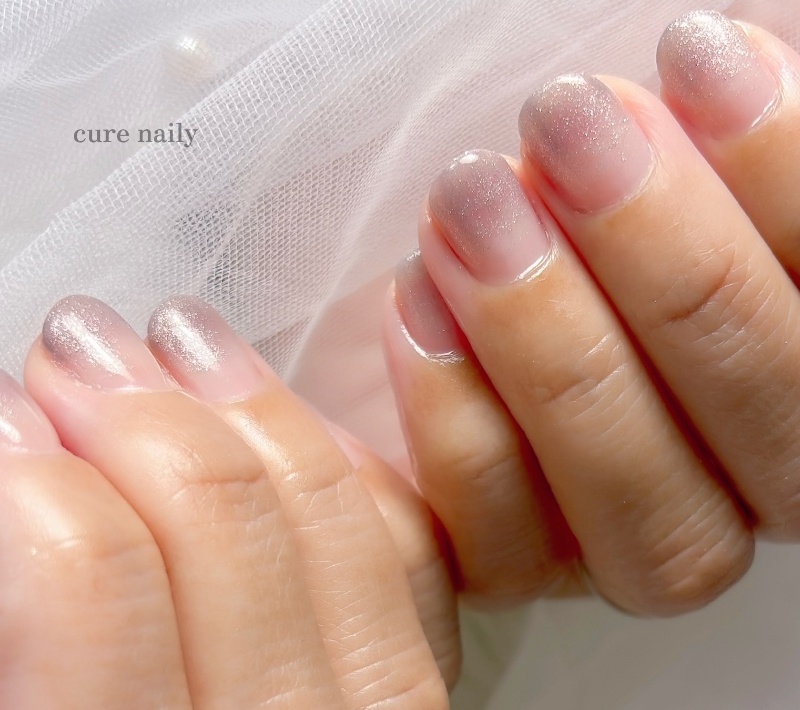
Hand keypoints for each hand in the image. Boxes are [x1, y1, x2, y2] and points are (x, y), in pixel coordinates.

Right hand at [0, 295, 456, 707]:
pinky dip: (349, 472)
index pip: (96, 592)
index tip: (4, 410)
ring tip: (182, 337)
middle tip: (76, 347)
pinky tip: (286, 417)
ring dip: (252, 408)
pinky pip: (410, 556)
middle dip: (141, 412)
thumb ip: (39, 618)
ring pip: (336, 521)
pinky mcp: (418, 691)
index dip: (38, 478)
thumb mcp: (35, 706)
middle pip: (228, 530)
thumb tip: (14, 465)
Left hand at [384, 11, 799, 614]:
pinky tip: (414, 300)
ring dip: (558, 354)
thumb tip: (737, 55)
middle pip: (769, 420)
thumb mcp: (647, 137)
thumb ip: (702, 130)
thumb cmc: (558, 173)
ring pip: (655, 520)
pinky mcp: (521, 560)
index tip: (694, 53)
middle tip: (564, 126)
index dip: (785, 177)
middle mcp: (748, 468)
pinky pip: (510, 553)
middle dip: (668, 264)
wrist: (452, 244)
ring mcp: (635, 528)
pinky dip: (461, 428)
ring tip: (471, 205)